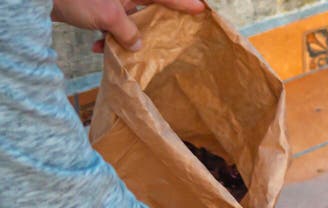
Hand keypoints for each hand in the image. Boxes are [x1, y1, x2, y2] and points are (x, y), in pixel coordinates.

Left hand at [51, 0, 204, 52]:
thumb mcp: (108, 16)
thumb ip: (127, 32)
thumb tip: (138, 45)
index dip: (184, 3)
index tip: (202, 10)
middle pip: (148, 9)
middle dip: (154, 27)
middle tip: (168, 40)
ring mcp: (108, 1)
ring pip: (128, 21)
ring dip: (127, 38)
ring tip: (126, 51)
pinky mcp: (94, 9)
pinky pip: (109, 25)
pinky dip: (107, 37)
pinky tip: (99, 48)